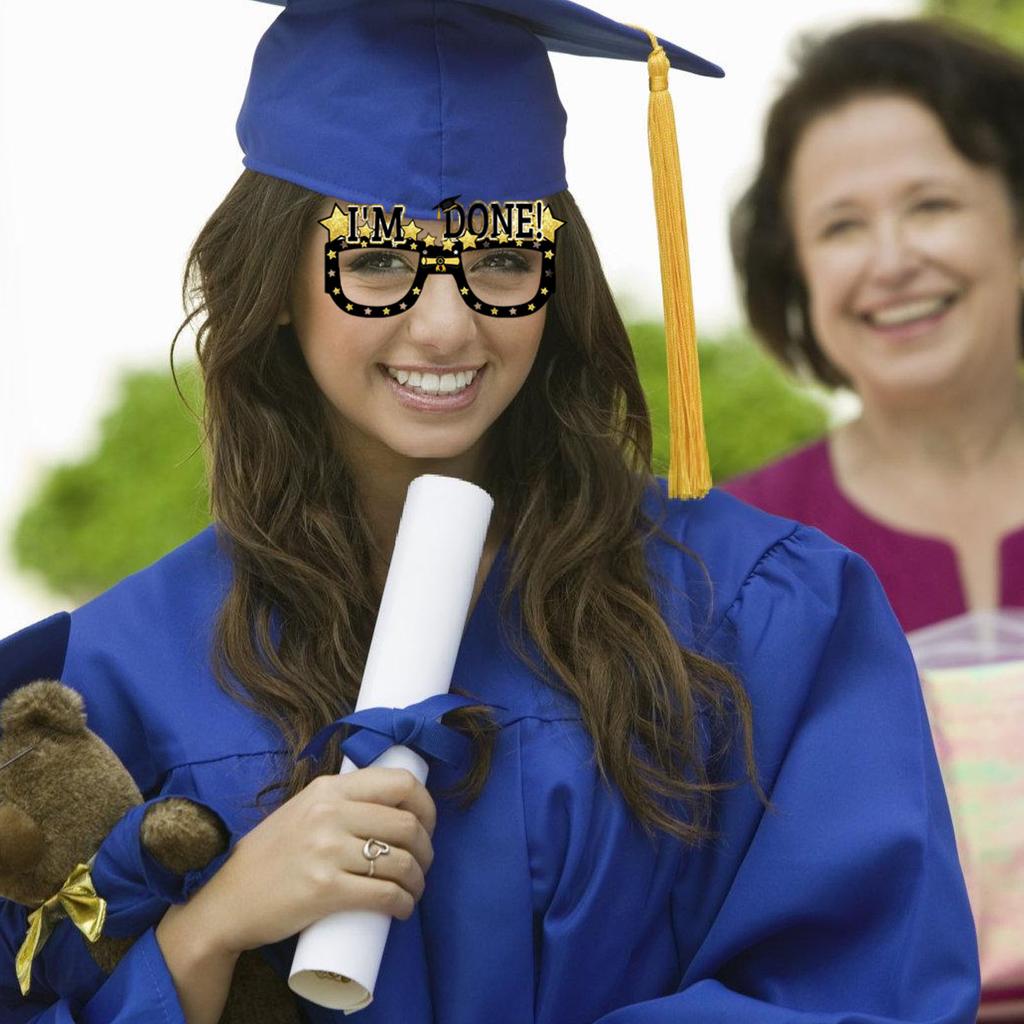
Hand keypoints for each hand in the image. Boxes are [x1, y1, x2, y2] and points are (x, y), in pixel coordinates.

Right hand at [173, 767, 435, 956]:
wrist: (227, 900)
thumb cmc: (270, 855)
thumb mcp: (304, 809)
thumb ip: (339, 801)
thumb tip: (390, 803)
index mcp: (329, 788)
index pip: (400, 782)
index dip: (426, 805)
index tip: (427, 826)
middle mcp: (330, 813)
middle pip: (406, 823)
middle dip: (426, 849)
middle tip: (422, 864)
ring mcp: (327, 851)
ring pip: (400, 861)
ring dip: (418, 880)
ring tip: (413, 889)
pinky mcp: (324, 890)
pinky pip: (383, 894)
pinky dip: (403, 903)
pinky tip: (403, 908)